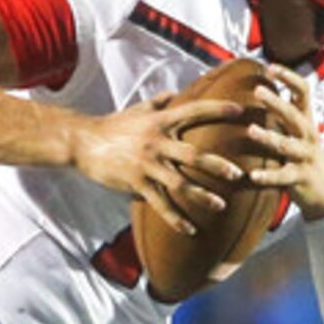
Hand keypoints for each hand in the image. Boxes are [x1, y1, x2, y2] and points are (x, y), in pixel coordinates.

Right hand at [71, 60, 260, 236]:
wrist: (82, 141)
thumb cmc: (114, 125)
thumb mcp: (138, 110)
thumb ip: (159, 102)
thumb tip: (175, 92)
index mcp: (161, 121)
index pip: (194, 111)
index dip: (217, 109)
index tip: (240, 111)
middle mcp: (156, 142)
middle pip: (193, 155)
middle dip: (217, 165)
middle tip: (238, 174)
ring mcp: (147, 164)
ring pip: (180, 183)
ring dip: (202, 196)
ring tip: (221, 206)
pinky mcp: (136, 183)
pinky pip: (160, 204)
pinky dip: (176, 218)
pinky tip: (191, 230)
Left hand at [241, 65, 323, 220]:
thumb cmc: (303, 157)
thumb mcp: (297, 132)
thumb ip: (283, 112)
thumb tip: (260, 86)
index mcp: (306, 120)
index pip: (302, 91)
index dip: (288, 77)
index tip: (270, 67)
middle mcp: (308, 135)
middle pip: (294, 115)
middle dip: (276, 103)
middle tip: (257, 91)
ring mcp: (305, 157)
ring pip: (288, 145)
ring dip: (269, 137)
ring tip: (250, 131)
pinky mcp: (300, 178)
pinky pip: (283, 177)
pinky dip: (268, 177)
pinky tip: (252, 175)